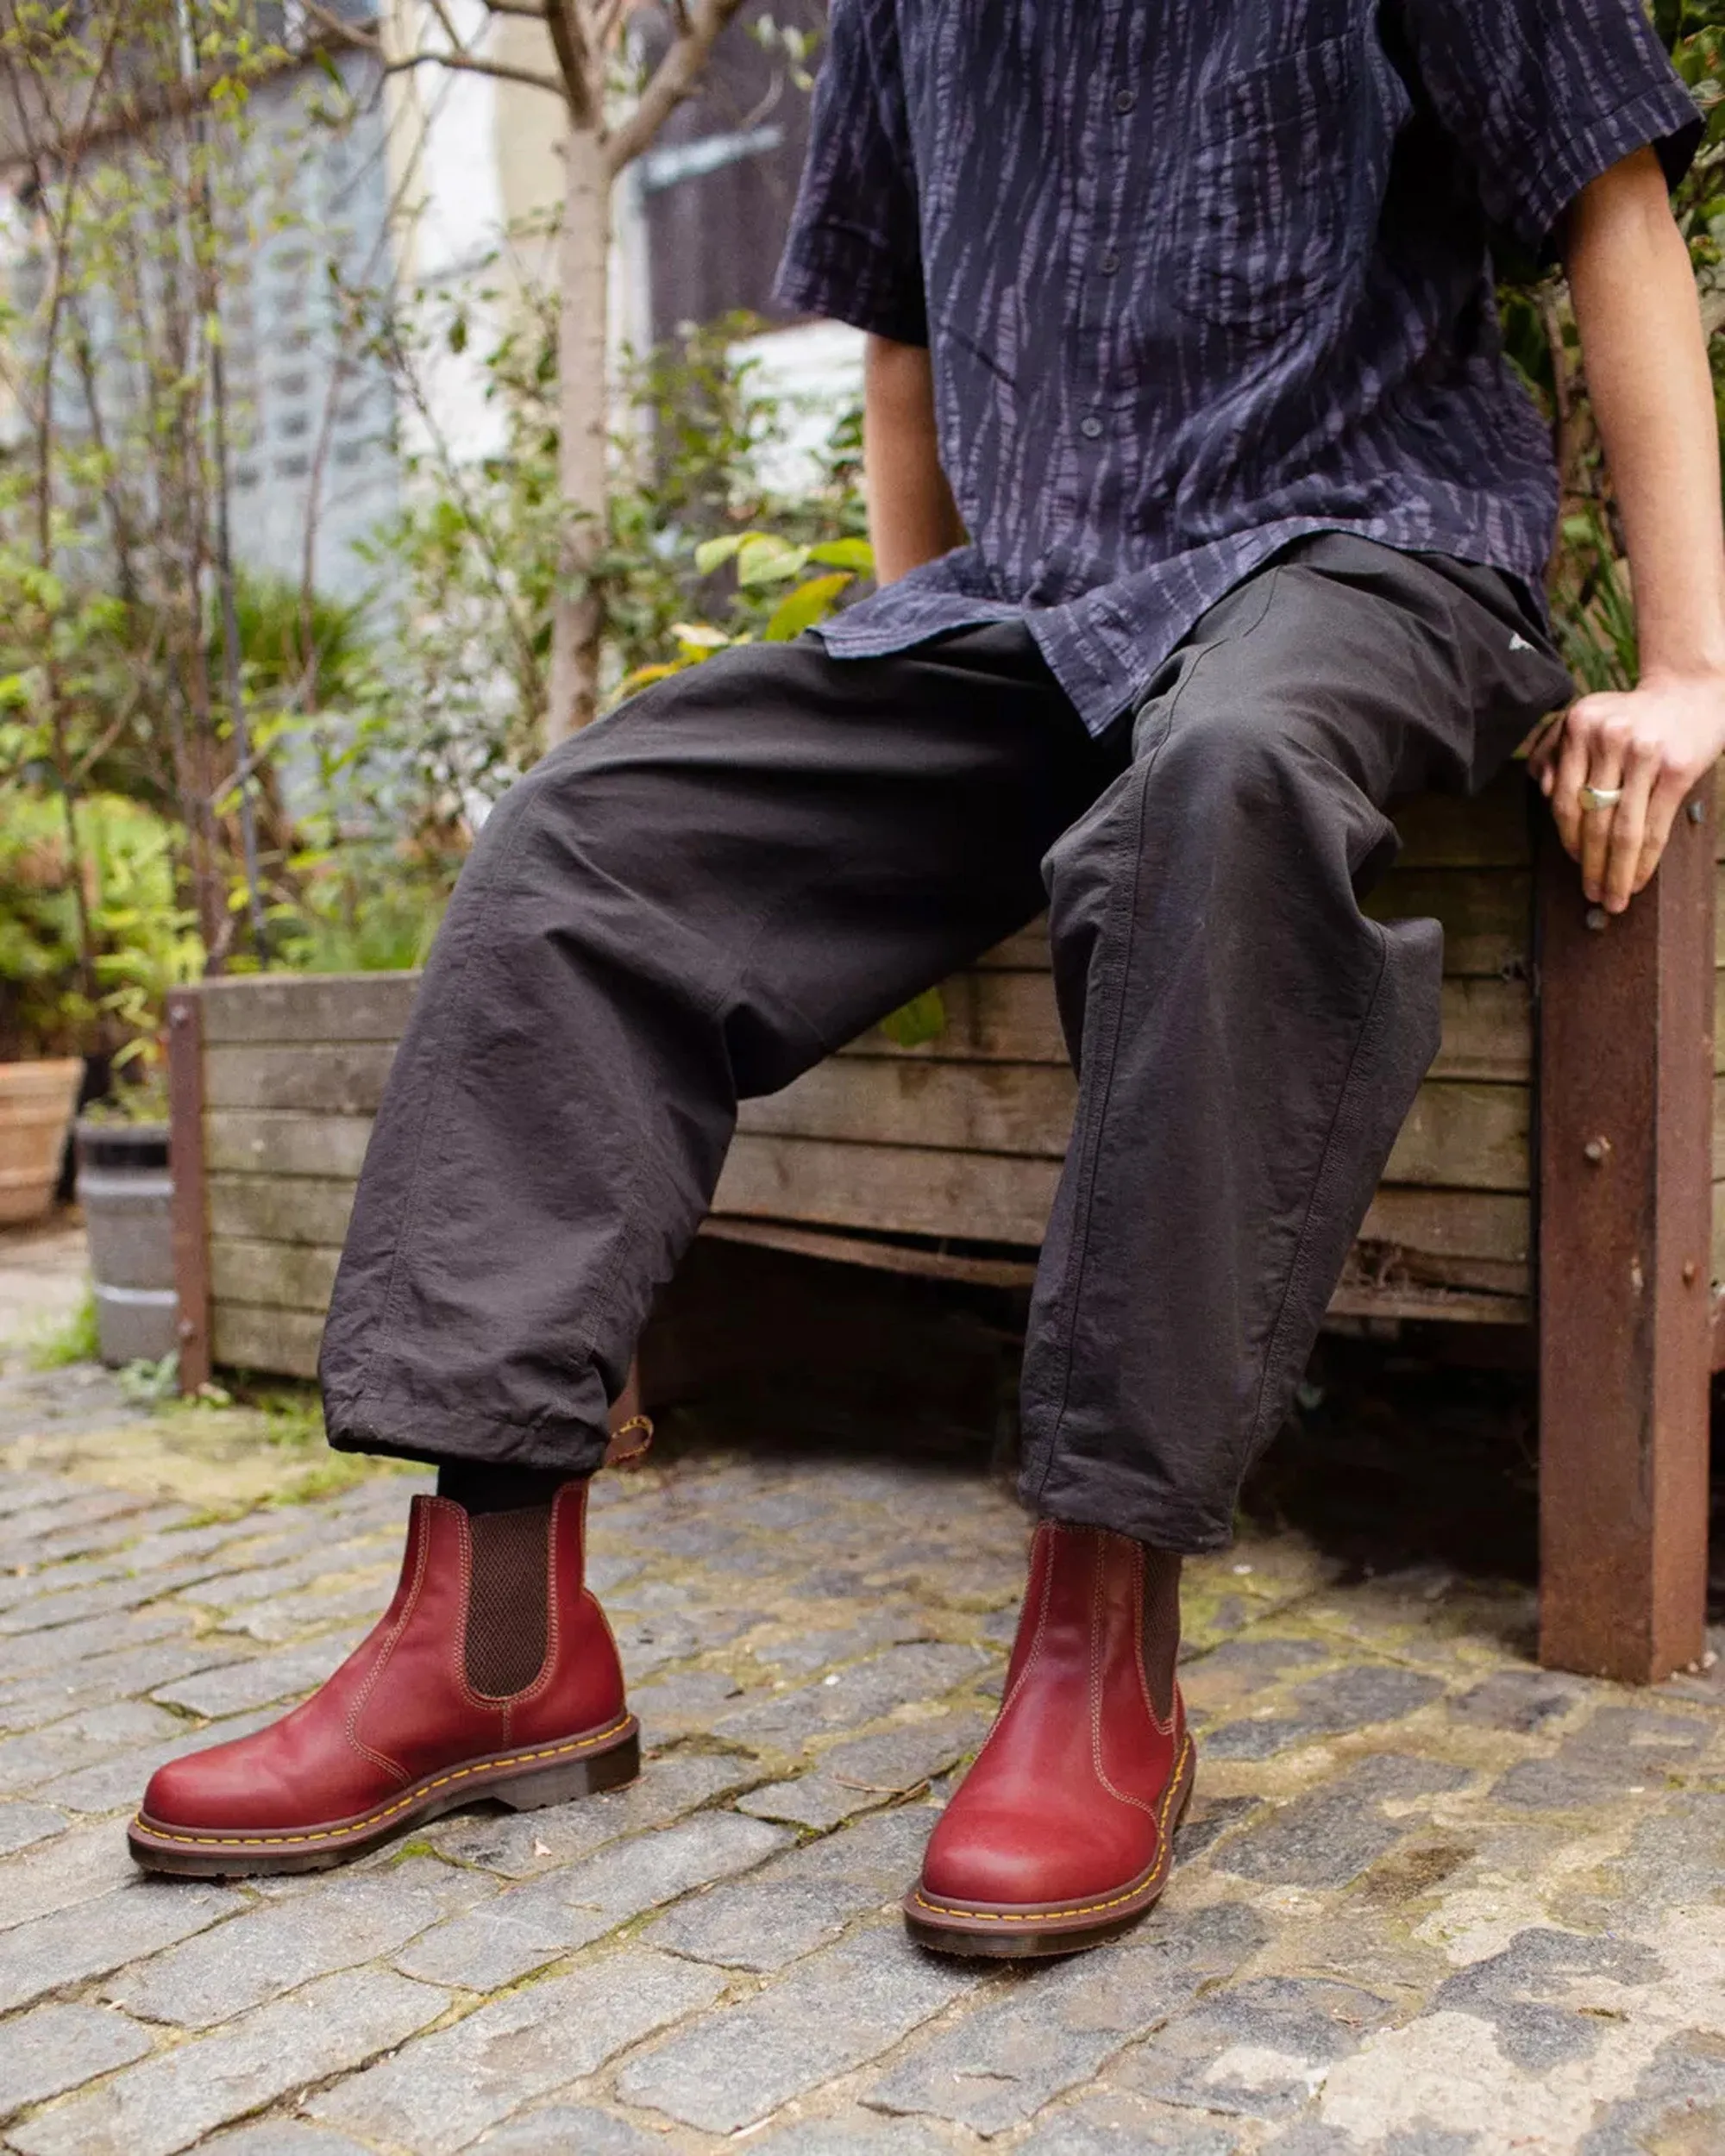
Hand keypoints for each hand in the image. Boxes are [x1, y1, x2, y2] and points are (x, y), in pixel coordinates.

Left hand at [1528, 672, 1724, 912]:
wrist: (1691, 689)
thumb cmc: (1633, 714)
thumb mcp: (1588, 720)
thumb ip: (1554, 750)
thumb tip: (1543, 792)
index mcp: (1579, 726)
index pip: (1565, 798)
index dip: (1567, 839)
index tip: (1572, 864)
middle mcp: (1608, 738)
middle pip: (1591, 819)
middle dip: (1590, 865)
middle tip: (1592, 894)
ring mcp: (1644, 753)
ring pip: (1622, 829)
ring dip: (1616, 872)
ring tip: (1614, 897)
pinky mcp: (1676, 768)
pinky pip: (1654, 827)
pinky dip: (1645, 860)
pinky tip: (1639, 880)